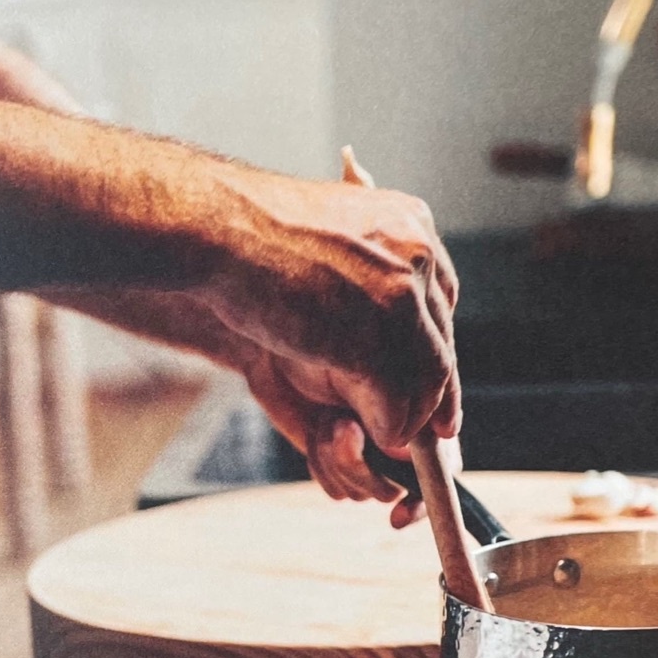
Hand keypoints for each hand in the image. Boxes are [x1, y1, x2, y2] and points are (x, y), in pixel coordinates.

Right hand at [200, 150, 460, 460]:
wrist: (218, 229)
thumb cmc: (253, 232)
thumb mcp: (330, 235)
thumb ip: (364, 268)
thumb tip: (380, 322)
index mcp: (410, 223)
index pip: (440, 300)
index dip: (433, 345)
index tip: (431, 378)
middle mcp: (416, 257)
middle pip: (440, 340)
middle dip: (431, 387)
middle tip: (429, 424)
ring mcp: (400, 301)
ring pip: (428, 376)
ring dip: (411, 413)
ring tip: (391, 433)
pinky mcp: (374, 343)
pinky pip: (397, 401)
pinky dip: (387, 425)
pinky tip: (372, 433)